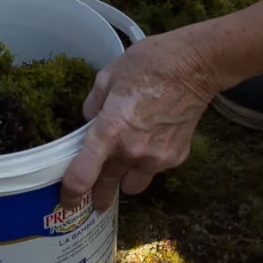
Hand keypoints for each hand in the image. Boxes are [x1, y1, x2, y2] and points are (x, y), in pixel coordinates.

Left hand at [59, 31, 221, 210]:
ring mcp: (156, 158)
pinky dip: (150, 163)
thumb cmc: (149, 64)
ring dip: (126, 179)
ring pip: (133, 185)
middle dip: (99, 193)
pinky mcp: (176, 157)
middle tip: (96, 198)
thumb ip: (93, 106)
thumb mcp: (107, 77)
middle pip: (108, 187)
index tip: (68, 199)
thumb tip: (90, 123)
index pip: (82, 176)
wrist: (194, 65)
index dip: (71, 193)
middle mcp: (131, 151)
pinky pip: (155, 170)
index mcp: (109, 131)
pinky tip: (153, 141)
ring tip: (127, 163)